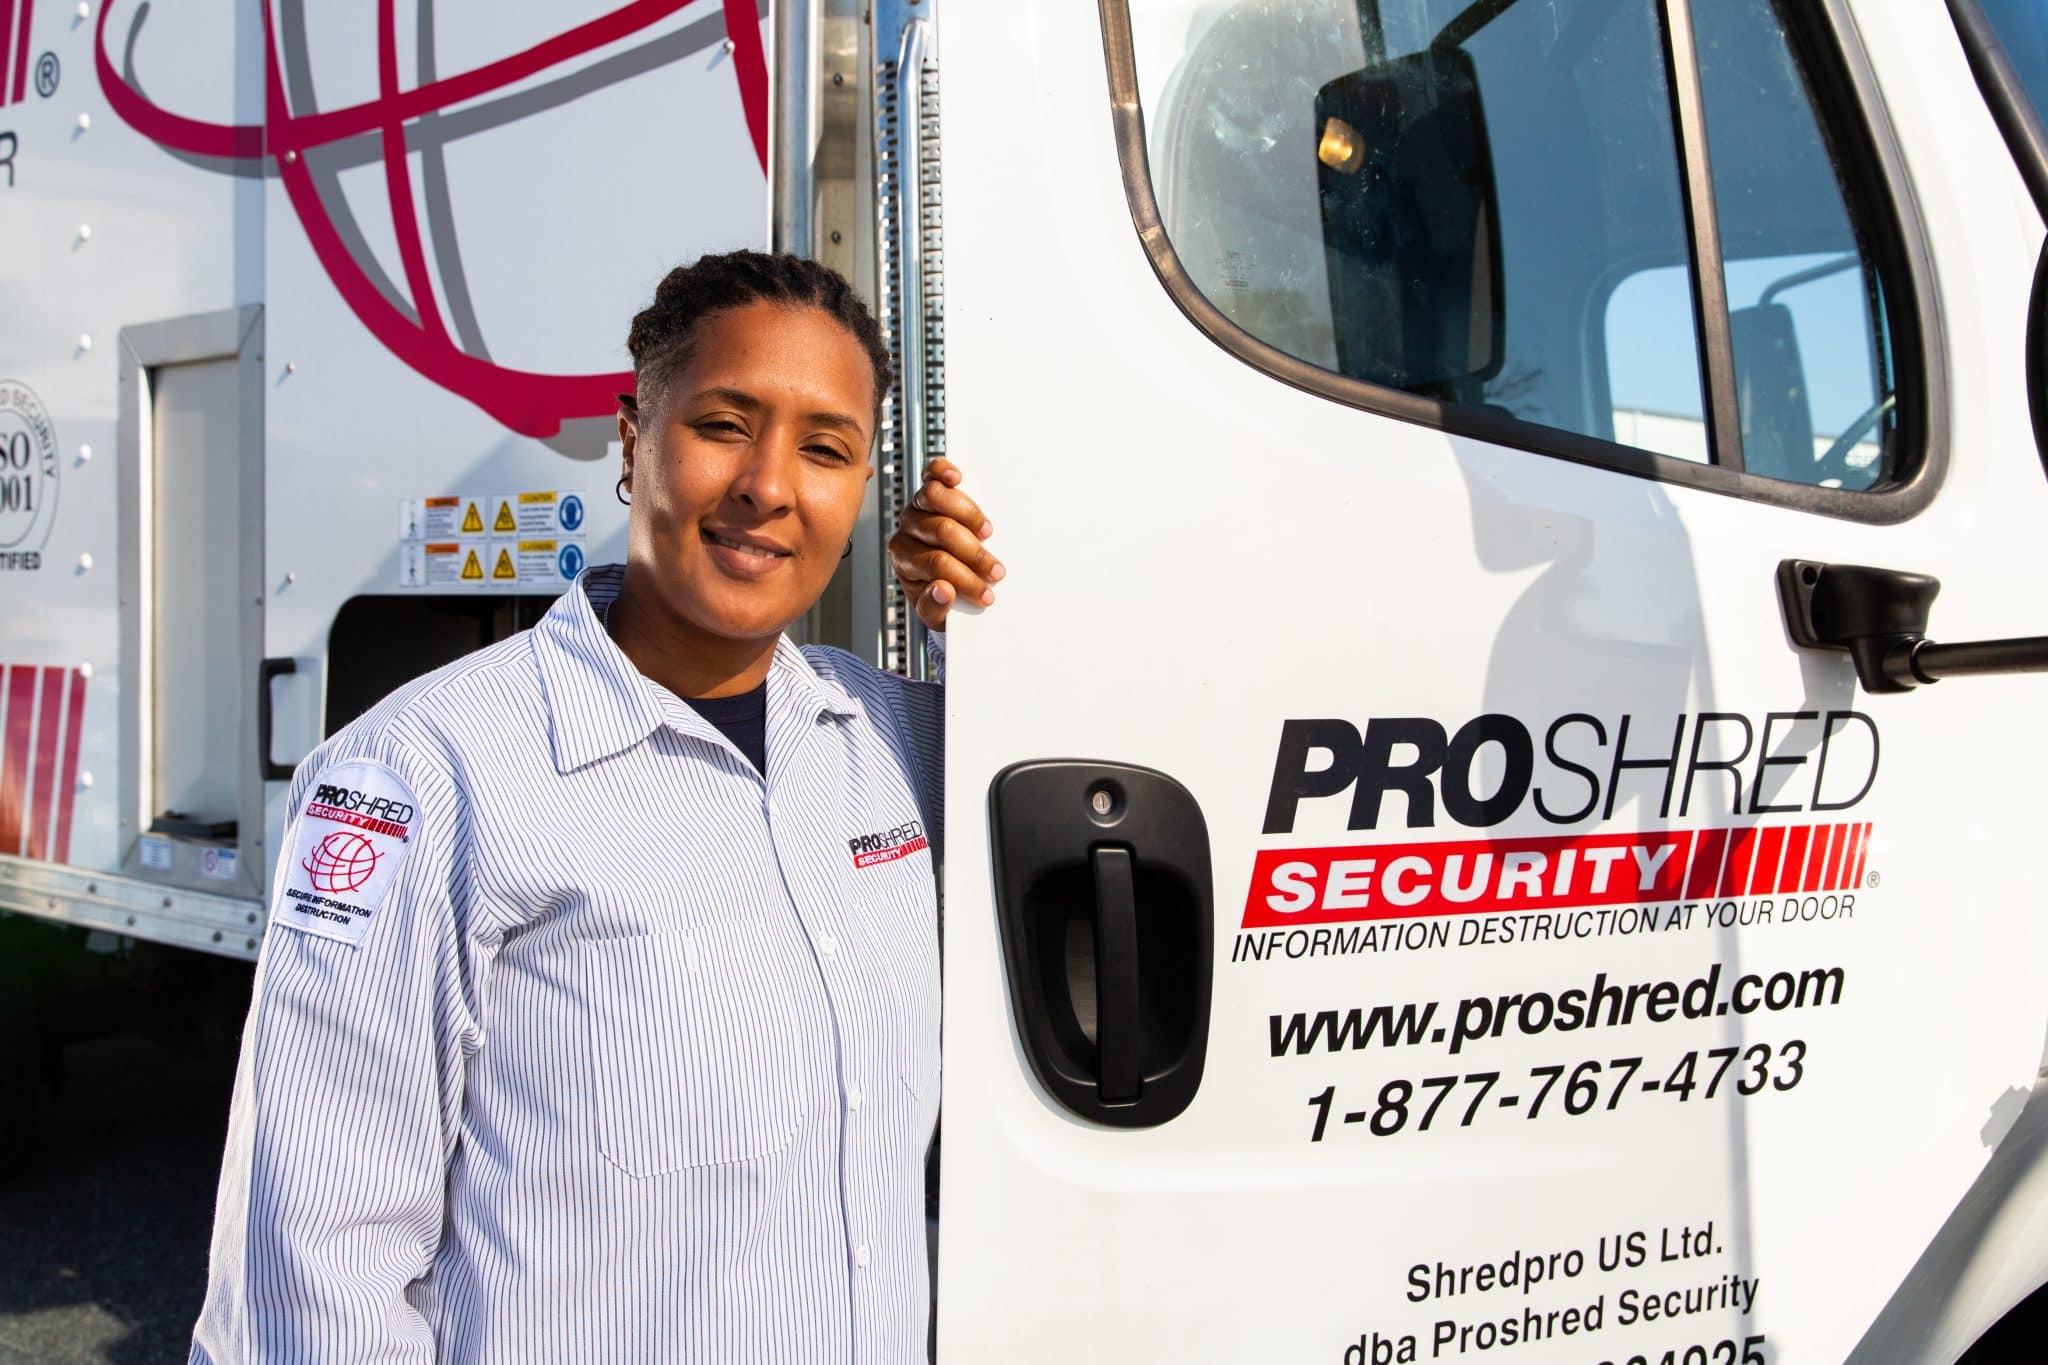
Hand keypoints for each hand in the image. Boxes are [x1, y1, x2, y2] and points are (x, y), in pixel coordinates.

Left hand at [889, 458, 1001, 630]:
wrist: (939, 582)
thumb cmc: (938, 595)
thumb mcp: (934, 613)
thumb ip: (935, 607)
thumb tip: (944, 591)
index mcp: (904, 559)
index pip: (936, 564)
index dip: (966, 579)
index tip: (987, 594)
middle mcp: (907, 530)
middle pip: (942, 530)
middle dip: (974, 553)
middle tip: (995, 571)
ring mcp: (916, 508)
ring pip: (935, 496)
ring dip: (968, 515)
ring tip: (987, 534)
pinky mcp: (929, 492)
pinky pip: (931, 475)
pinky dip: (943, 472)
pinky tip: (956, 477)